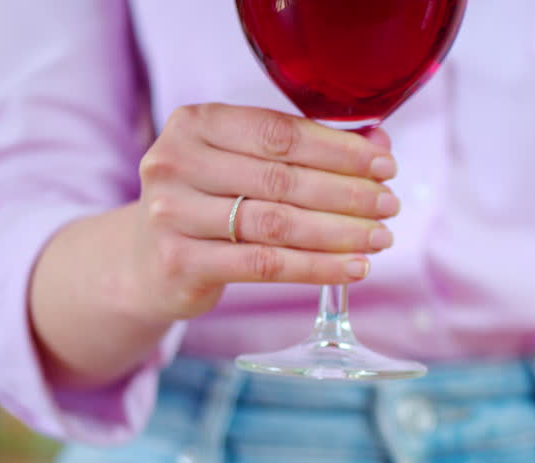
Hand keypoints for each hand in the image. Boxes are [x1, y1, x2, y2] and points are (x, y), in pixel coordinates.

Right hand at [127, 103, 399, 320]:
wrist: (145, 260)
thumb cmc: (208, 202)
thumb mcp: (243, 165)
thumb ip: (304, 151)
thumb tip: (378, 149)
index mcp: (195, 122)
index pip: (280, 133)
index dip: (339, 150)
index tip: (384, 165)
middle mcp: (175, 162)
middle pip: (282, 179)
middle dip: (347, 193)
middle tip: (389, 205)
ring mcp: (172, 213)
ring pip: (277, 224)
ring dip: (339, 233)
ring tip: (379, 238)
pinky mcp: (180, 261)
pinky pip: (265, 265)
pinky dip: (317, 268)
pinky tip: (352, 268)